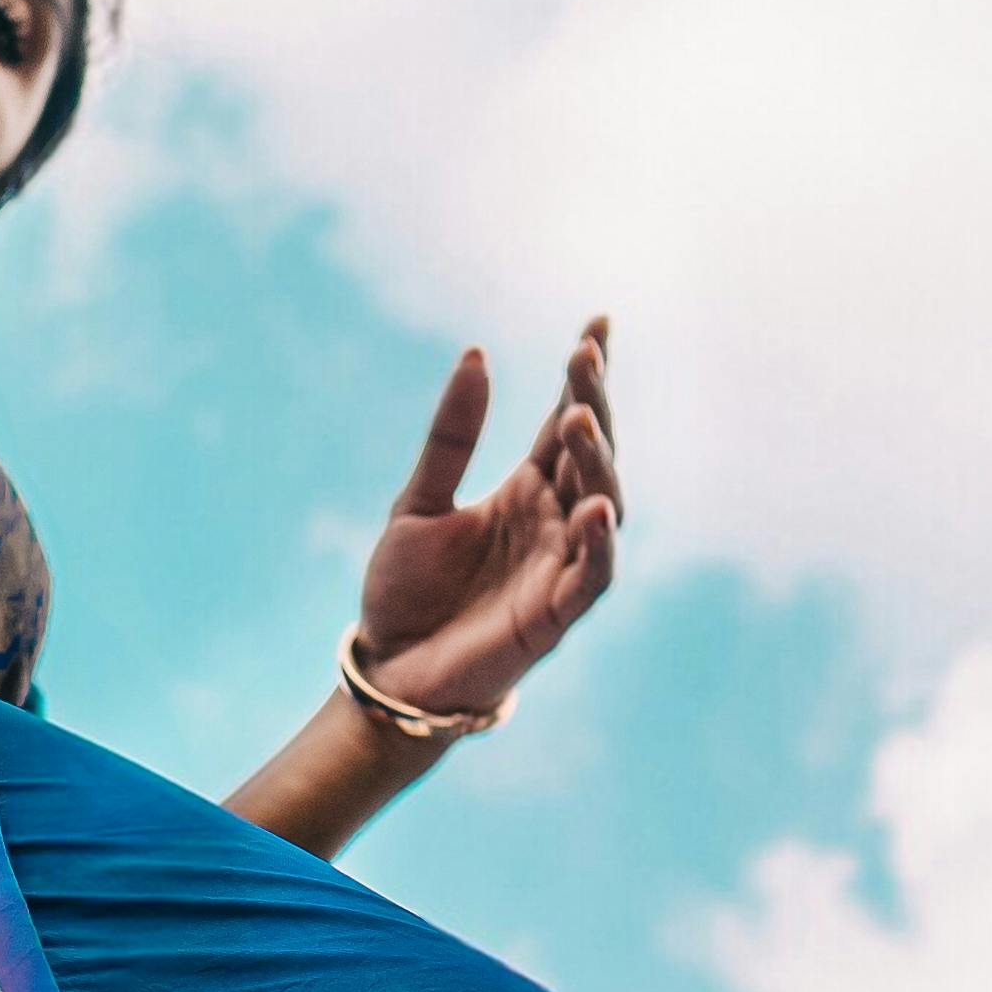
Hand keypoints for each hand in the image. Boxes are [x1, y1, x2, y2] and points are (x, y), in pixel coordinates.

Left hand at [349, 318, 620, 725]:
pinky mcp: (555, 614)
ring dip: (596, 462)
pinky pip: (593, 576)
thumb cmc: (405, 590)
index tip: (597, 323)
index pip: (566, 421)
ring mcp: (560, 565)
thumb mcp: (418, 500)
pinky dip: (600, 544)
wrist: (388, 668)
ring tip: (578, 419)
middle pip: (590, 454)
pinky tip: (593, 508)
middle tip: (582, 356)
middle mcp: (553, 521)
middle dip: (592, 403)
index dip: (586, 375)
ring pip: (602, 506)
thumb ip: (451, 437)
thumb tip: (476, 354)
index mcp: (526, 489)